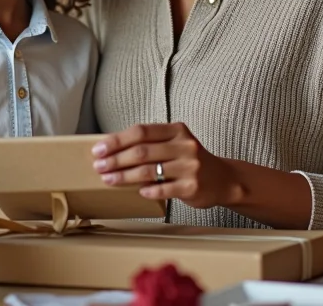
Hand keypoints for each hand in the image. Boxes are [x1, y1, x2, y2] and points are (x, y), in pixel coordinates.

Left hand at [91, 123, 238, 208]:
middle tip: (98, 166)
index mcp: (176, 130)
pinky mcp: (192, 186)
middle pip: (142, 151)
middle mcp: (184, 146)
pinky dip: (147, 190)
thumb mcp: (176, 143)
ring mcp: (190, 167)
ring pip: (149, 171)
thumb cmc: (190, 160)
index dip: (117, 140)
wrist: (224, 180)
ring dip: (124, 176)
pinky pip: (163, 189)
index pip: (141, 131)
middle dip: (116, 159)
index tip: (99, 149)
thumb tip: (113, 149)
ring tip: (108, 180)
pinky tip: (136, 192)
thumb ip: (151, 143)